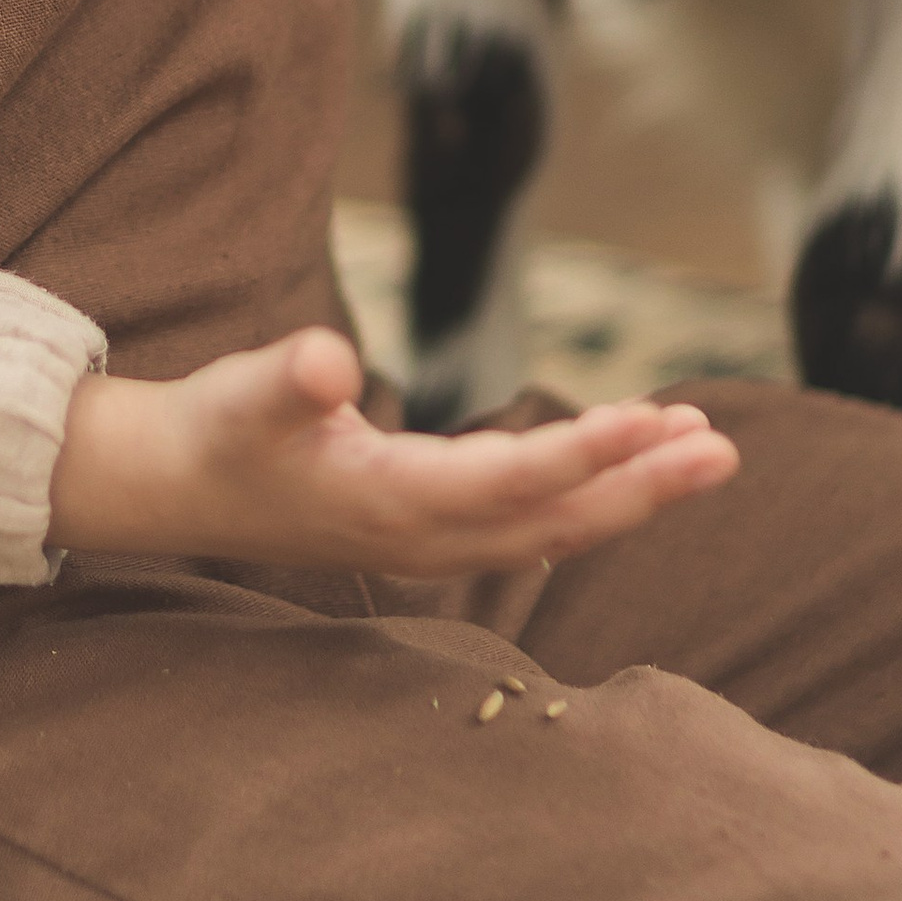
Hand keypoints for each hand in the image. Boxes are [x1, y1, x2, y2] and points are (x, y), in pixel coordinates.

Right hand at [45, 325, 738, 575]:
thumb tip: (327, 356)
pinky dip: (592, 497)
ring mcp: (434, 544)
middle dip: (644, 486)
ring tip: (704, 446)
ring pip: (556, 528)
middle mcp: (425, 537)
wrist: (176, 491)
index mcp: (389, 502)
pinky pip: (534, 525)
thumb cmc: (215, 432)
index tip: (656, 420)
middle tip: (725, 448)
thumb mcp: (240, 392)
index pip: (512, 483)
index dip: (588, 455)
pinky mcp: (434, 533)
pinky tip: (631, 469)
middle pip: (558, 520)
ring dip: (632, 492)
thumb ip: (285, 376)